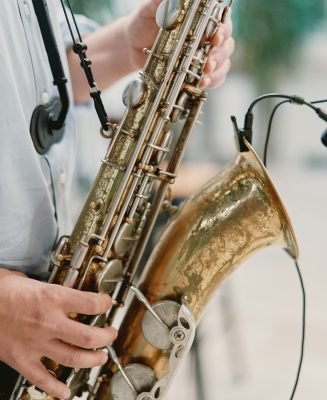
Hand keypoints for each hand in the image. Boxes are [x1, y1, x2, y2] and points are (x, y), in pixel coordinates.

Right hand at [0, 270, 116, 398]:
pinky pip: (42, 379)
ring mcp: (35, 344)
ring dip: (92, 360)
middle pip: (89, 336)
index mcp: (51, 298)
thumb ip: (51, 289)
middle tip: (111, 334)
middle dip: (106, 337)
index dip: (105, 304)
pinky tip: (65, 392)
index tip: (107, 304)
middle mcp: (48, 322)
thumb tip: (63, 290)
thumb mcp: (30, 280)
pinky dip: (56, 388)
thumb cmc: (0, 290)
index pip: (91, 303)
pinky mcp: (21, 359)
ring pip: (73, 358)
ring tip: (100, 357)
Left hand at [125, 0, 234, 87]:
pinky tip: (202, 83)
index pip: (221, 21)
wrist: (131, 47)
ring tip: (204, 76)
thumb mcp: (148, 9)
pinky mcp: (196, 71)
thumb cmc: (141, 23)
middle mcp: (205, 35)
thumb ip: (160, 1)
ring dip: (216, 70)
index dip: (223, 30)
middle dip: (220, 54)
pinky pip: (214, 78)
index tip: (216, 38)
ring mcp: (202, 54)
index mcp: (199, 17)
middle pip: (226, 44)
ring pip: (222, 62)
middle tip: (209, 63)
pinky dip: (212, 82)